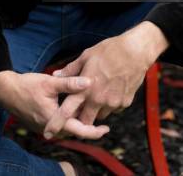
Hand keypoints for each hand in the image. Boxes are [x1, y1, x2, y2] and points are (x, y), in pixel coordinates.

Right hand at [0, 70, 109, 138]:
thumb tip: (90, 81)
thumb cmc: (27, 85)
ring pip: (67, 127)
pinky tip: (75, 108)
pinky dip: (69, 118)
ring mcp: (45, 127)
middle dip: (89, 126)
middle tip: (103, 118)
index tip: (107, 129)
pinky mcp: (42, 123)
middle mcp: (50, 128)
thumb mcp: (50, 82)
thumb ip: (70, 83)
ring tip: (91, 111)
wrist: (6, 91)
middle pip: (74, 130)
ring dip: (78, 121)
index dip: (94, 132)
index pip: (79, 131)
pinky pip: (59, 124)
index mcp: (54, 119)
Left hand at [44, 22, 168, 137]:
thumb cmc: (109, 51)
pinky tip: (112, 88)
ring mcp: (113, 103)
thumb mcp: (86, 56)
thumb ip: (70, 70)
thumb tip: (56, 75)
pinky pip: (113, 109)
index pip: (66, 112)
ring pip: (100, 115)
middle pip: (85, 121)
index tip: (47, 133)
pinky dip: (110, 103)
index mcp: (85, 89)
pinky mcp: (124, 103)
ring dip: (96, 109)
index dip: (56, 124)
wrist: (135, 51)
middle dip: (81, 118)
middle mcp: (98, 100)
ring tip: (99, 91)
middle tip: (80, 108)